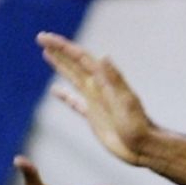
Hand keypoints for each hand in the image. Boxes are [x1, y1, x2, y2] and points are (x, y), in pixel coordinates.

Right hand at [38, 31, 156, 165]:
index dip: (62, 47)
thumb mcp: (126, 100)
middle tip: (41, 38)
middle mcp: (97, 87)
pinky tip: (55, 91)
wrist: (144, 146)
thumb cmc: (138, 125)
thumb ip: (114, 79)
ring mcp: (95, 101)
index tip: (45, 38)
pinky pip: (75, 102)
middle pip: (73, 64)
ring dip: (61, 66)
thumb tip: (104, 56)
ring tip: (47, 55)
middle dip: (58, 51)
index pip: (79, 58)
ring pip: (73, 78)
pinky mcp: (93, 116)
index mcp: (103, 81)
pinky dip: (64, 95)